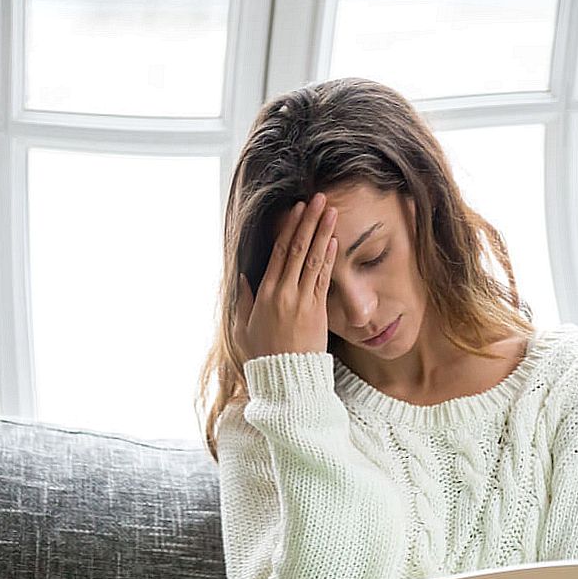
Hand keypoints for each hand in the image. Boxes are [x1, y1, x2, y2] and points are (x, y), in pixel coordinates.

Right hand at [233, 192, 338, 359]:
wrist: (287, 379)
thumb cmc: (263, 355)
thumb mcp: (243, 327)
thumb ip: (244, 300)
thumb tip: (243, 277)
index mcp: (265, 294)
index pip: (279, 253)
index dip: (288, 228)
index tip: (295, 209)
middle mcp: (285, 293)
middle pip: (298, 249)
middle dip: (308, 221)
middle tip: (317, 198)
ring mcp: (304, 301)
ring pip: (314, 259)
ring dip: (323, 233)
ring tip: (330, 211)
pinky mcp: (319, 311)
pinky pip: (324, 279)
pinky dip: (330, 258)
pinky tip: (334, 240)